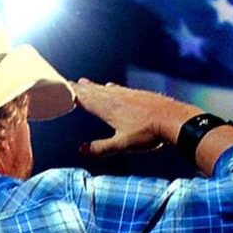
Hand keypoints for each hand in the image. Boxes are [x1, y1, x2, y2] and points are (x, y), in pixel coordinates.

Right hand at [72, 78, 200, 156]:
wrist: (173, 119)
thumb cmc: (148, 133)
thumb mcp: (122, 144)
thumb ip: (101, 148)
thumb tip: (81, 150)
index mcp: (107, 107)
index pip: (83, 98)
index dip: (71, 93)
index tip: (59, 88)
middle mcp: (115, 97)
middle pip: (92, 90)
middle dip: (79, 88)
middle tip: (68, 83)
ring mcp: (127, 93)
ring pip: (105, 88)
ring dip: (93, 86)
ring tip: (84, 82)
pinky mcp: (138, 94)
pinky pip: (118, 88)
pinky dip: (109, 87)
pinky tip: (112, 86)